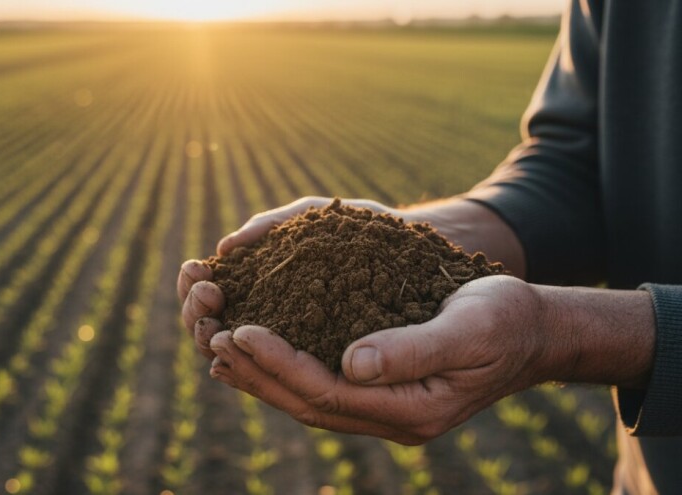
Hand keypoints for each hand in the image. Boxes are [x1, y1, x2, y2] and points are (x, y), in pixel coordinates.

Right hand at [176, 196, 394, 358]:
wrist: (429, 247)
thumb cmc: (372, 227)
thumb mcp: (319, 220)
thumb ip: (273, 226)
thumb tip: (225, 248)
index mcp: (262, 290)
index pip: (208, 305)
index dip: (193, 294)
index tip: (199, 272)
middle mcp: (271, 325)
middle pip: (214, 336)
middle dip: (198, 316)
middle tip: (210, 295)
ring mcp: (296, 349)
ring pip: (244, 361)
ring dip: (222, 343)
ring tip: (224, 325)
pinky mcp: (329, 369)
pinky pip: (291, 376)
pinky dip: (266, 366)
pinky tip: (255, 350)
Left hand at [207, 275, 561, 443]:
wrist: (532, 334)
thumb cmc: (505, 321)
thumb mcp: (470, 327)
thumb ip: (414, 349)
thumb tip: (352, 362)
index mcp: (411, 408)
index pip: (327, 392)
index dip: (280, 363)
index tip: (242, 331)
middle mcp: (392, 418)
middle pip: (307, 403)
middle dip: (258, 373)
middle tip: (215, 340)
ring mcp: (385, 410)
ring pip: (309, 401)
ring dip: (263, 377)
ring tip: (221, 350)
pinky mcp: (381, 393)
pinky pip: (322, 389)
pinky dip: (286, 372)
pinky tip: (261, 354)